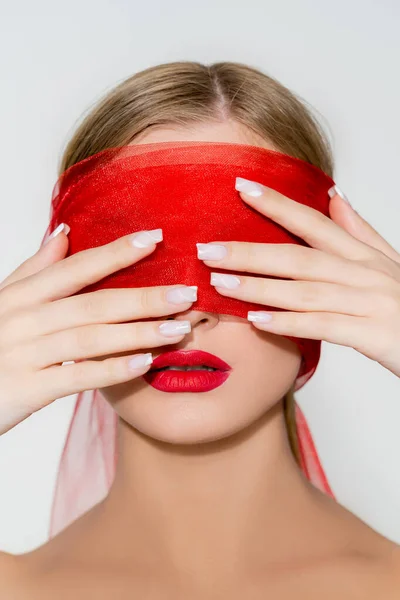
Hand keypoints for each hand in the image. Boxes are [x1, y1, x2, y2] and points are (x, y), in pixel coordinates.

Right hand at [0, 226, 195, 435]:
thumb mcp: (4, 299)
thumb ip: (35, 268)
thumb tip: (63, 232)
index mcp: (23, 295)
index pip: (78, 267)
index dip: (117, 252)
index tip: (156, 239)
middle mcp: (25, 319)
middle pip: (94, 303)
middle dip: (144, 297)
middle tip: (186, 293)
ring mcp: (25, 354)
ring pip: (92, 338)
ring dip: (139, 332)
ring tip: (179, 328)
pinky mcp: (27, 389)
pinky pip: (77, 377)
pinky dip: (113, 370)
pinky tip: (145, 364)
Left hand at [196, 178, 399, 377]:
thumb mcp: (387, 262)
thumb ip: (359, 231)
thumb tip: (333, 195)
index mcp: (363, 255)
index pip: (313, 222)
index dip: (276, 204)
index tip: (240, 187)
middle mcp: (364, 273)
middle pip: (298, 257)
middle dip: (250, 252)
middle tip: (208, 249)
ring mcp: (369, 303)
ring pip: (304, 290)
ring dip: (258, 286)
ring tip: (219, 283)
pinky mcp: (373, 334)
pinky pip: (323, 326)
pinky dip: (289, 323)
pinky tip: (256, 322)